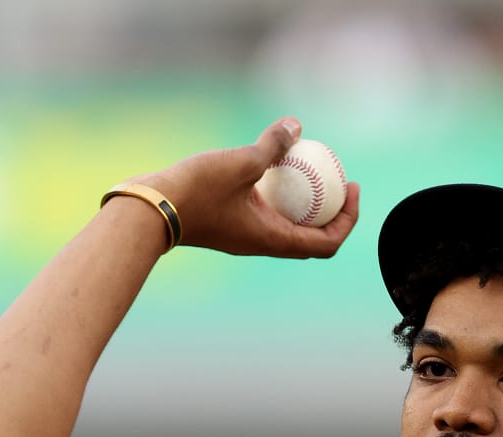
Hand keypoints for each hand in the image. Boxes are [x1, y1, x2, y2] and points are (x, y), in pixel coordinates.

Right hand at [125, 116, 360, 258]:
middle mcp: (264, 244)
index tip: (353, 189)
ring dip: (307, 206)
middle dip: (334, 213)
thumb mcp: (241, 161)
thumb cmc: (196, 191)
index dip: (348, 220)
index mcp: (273, 239)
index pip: (327, 243)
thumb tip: (296, 126)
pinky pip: (267, 215)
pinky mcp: (232, 225)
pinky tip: (275, 167)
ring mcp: (246, 237)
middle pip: (313, 239)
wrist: (149, 210)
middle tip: (341, 181)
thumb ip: (272, 145)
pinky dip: (280, 198)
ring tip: (312, 173)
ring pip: (289, 227)